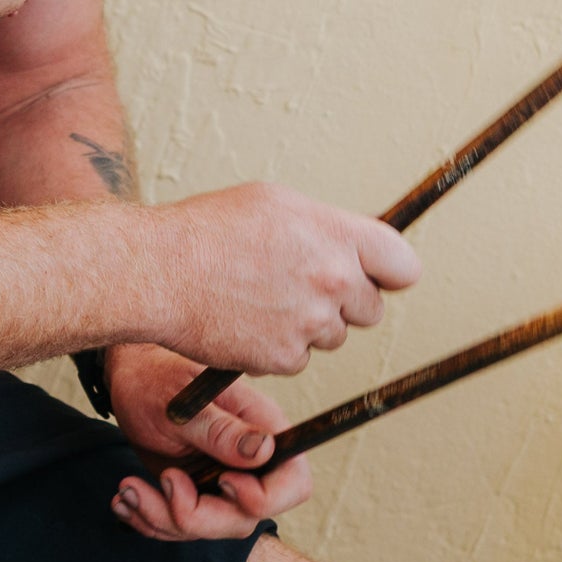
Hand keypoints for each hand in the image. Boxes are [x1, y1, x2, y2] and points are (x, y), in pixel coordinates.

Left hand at [103, 343, 311, 540]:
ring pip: (210, 528)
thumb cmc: (157, 378)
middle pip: (246, 518)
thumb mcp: (184, 405)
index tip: (224, 483)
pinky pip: (181, 527)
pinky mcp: (195, 494)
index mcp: (261, 427)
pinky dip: (150, 520)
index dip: (265, 498)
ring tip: (128, 490)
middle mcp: (248, 461)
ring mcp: (221, 481)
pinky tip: (125, 500)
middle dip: (199, 515)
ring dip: (163, 519)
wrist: (128, 379)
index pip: (293, 483)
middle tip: (165, 481)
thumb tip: (265, 449)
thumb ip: (221, 431)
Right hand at [156, 184, 419, 375]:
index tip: (377, 275)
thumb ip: (323, 227)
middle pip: (370, 308)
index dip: (390, 272)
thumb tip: (349, 246)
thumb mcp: (274, 203)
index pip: (403, 265)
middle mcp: (332, 280)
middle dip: (343, 301)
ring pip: (332, 335)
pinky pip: (298, 358)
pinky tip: (246, 320)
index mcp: (335, 236)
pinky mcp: (286, 359)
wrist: (159, 271)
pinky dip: (277, 346)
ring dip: (308, 325)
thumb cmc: (208, 230)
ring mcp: (310, 323)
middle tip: (302, 285)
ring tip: (261, 298)